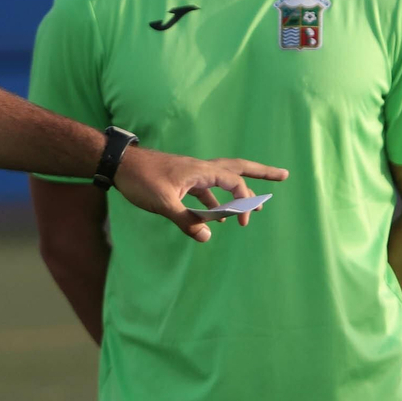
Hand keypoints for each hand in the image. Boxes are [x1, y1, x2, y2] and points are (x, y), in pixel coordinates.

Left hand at [113, 147, 288, 241]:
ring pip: (221, 179)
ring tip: (252, 207)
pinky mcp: (180, 181)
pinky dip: (214, 203)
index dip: (244, 202)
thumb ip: (186, 221)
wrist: (117, 163)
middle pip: (237, 168)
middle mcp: (199, 168)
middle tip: (285, 174)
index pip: (235, 182)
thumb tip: (208, 237)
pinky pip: (205, 191)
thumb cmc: (139, 178)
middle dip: (261, 172)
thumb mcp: (162, 202)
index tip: (243, 221)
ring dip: (237, 191)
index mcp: (200, 170)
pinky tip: (215, 219)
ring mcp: (190, 174)